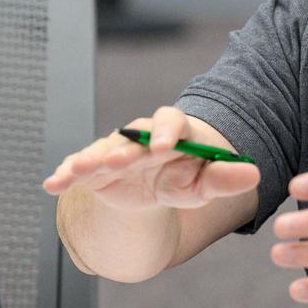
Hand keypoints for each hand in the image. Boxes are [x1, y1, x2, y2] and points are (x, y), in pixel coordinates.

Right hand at [42, 107, 259, 212]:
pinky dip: (65, 175)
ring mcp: (113, 151)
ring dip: (89, 160)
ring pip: (100, 151)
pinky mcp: (93, 168)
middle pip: (130, 137)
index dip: (167, 131)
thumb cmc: (183, 178)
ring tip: (79, 171)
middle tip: (119, 160)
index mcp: (171, 132)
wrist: (155, 186)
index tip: (166, 145)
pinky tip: (52, 184)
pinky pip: (77, 169)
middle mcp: (139, 137)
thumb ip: (226, 178)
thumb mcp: (205, 183)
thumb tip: (255, 174)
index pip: (171, 122)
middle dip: (124, 149)